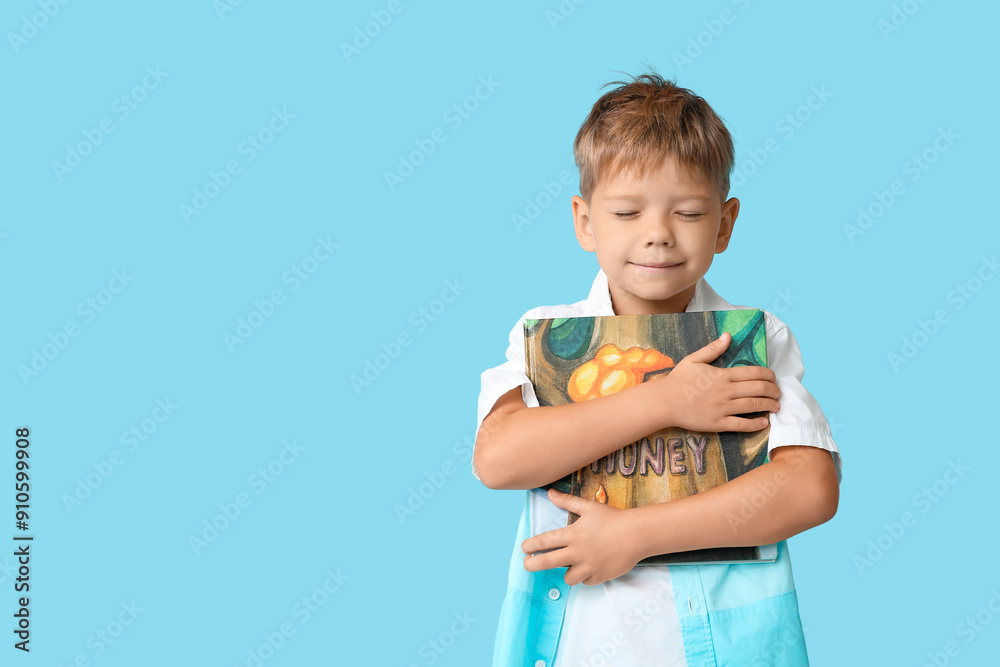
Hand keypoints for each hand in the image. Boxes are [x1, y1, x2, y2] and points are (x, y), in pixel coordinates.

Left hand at [520, 488, 644, 585]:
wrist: (637, 534)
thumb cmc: (612, 518)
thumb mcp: (589, 507)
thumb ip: (567, 502)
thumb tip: (550, 493)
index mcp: (572, 534)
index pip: (544, 541)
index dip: (530, 545)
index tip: (523, 548)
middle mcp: (577, 552)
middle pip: (546, 563)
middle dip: (532, 565)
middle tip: (527, 564)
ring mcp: (588, 566)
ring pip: (567, 578)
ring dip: (566, 572)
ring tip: (569, 565)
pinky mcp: (600, 576)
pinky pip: (586, 581)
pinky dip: (586, 576)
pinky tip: (590, 567)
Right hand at [656, 332, 779, 431]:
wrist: (664, 402)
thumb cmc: (678, 380)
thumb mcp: (694, 359)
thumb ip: (713, 348)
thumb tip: (728, 335)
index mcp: (722, 375)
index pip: (753, 373)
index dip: (768, 375)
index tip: (773, 378)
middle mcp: (726, 391)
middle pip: (758, 389)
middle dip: (773, 391)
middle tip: (778, 392)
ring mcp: (723, 408)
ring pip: (754, 406)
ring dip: (770, 406)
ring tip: (776, 406)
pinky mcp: (718, 423)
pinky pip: (742, 425)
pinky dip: (756, 424)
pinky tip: (764, 422)